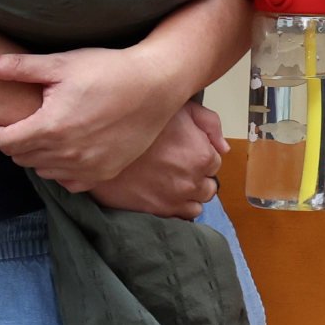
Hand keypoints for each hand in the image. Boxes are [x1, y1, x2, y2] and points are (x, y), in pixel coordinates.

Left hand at [0, 43, 194, 190]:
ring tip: (52, 130)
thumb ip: (17, 68)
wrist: (156, 85)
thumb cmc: (108, 69)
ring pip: (42, 171)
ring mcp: (86, 168)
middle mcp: (65, 155)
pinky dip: (63, 168)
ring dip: (39, 155)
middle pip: (20, 157)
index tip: (7, 117)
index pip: (3, 142)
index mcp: (50, 128)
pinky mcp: (104, 175)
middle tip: (31, 119)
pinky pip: (68, 181)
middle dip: (18, 140)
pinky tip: (71, 145)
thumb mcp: (61, 63)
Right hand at [87, 98, 230, 219]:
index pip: (216, 162)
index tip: (188, 152)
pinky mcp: (158, 212)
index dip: (202, 155)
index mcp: (202, 155)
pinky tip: (165, 195)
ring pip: (197, 204)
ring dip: (190, 195)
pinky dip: (177, 208)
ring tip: (172, 183)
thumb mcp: (180, 108)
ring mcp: (176, 199)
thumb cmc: (140, 121)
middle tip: (179, 167)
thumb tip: (223, 147)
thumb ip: (208, 123)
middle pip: (209, 186)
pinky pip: (180, 217)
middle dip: (199, 177)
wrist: (101, 145)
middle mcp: (192, 181)